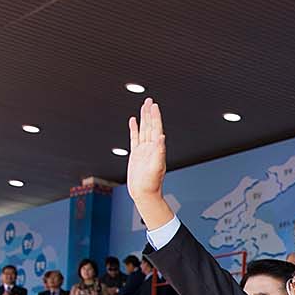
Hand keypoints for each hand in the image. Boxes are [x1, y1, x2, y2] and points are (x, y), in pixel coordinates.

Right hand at [126, 98, 171, 227]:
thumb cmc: (151, 184)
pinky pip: (134, 138)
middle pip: (150, 126)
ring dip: (143, 118)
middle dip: (149, 113)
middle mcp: (151, 147)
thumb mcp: (157, 167)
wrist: (144, 193)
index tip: (154, 105)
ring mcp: (143, 150)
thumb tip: (162, 137)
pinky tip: (133, 121)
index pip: (156, 128)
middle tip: (149, 100)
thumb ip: (159, 152)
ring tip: (143, 106)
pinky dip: (134, 128)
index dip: (155, 116)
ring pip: (142, 130)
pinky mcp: (136, 154)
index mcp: (157, 149)